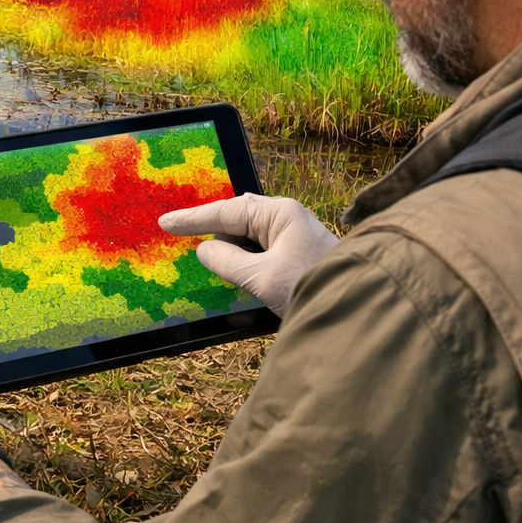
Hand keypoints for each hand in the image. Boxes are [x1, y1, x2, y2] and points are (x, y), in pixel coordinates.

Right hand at [158, 193, 338, 316]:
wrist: (357, 311)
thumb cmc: (312, 287)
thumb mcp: (261, 277)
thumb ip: (226, 261)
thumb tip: (205, 250)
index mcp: (279, 214)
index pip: (225, 211)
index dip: (192, 218)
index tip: (165, 222)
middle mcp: (287, 219)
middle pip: (237, 217)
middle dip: (209, 225)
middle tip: (178, 230)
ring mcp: (293, 237)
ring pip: (248, 235)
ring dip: (227, 244)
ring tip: (202, 250)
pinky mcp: (296, 256)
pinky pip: (259, 249)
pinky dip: (241, 256)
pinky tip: (231, 266)